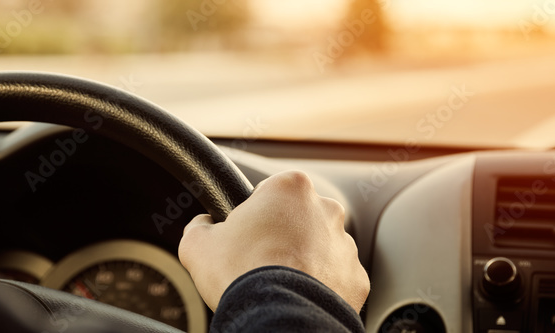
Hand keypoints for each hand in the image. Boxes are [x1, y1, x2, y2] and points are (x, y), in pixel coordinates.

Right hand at [178, 171, 369, 312]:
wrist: (278, 317)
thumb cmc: (241, 273)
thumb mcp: (197, 243)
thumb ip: (199, 225)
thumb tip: (202, 225)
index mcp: (290, 187)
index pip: (267, 192)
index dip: (251, 215)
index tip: (243, 235)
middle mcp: (326, 209)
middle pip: (297, 217)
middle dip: (280, 234)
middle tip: (257, 260)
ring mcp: (345, 244)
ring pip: (318, 247)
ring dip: (301, 259)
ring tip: (277, 282)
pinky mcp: (356, 278)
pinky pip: (335, 277)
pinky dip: (319, 285)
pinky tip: (296, 296)